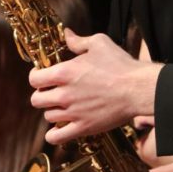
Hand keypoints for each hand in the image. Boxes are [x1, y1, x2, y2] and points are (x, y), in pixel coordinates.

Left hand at [29, 29, 162, 144]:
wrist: (139, 89)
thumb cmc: (121, 65)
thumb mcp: (99, 43)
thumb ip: (78, 41)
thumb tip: (66, 34)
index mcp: (64, 73)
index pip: (34, 79)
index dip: (36, 77)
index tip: (43, 76)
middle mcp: (64, 94)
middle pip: (36, 100)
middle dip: (42, 95)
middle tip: (52, 93)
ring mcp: (73, 113)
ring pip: (48, 116)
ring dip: (53, 111)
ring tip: (62, 107)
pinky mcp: (84, 127)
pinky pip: (57, 137)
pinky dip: (53, 135)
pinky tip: (59, 129)